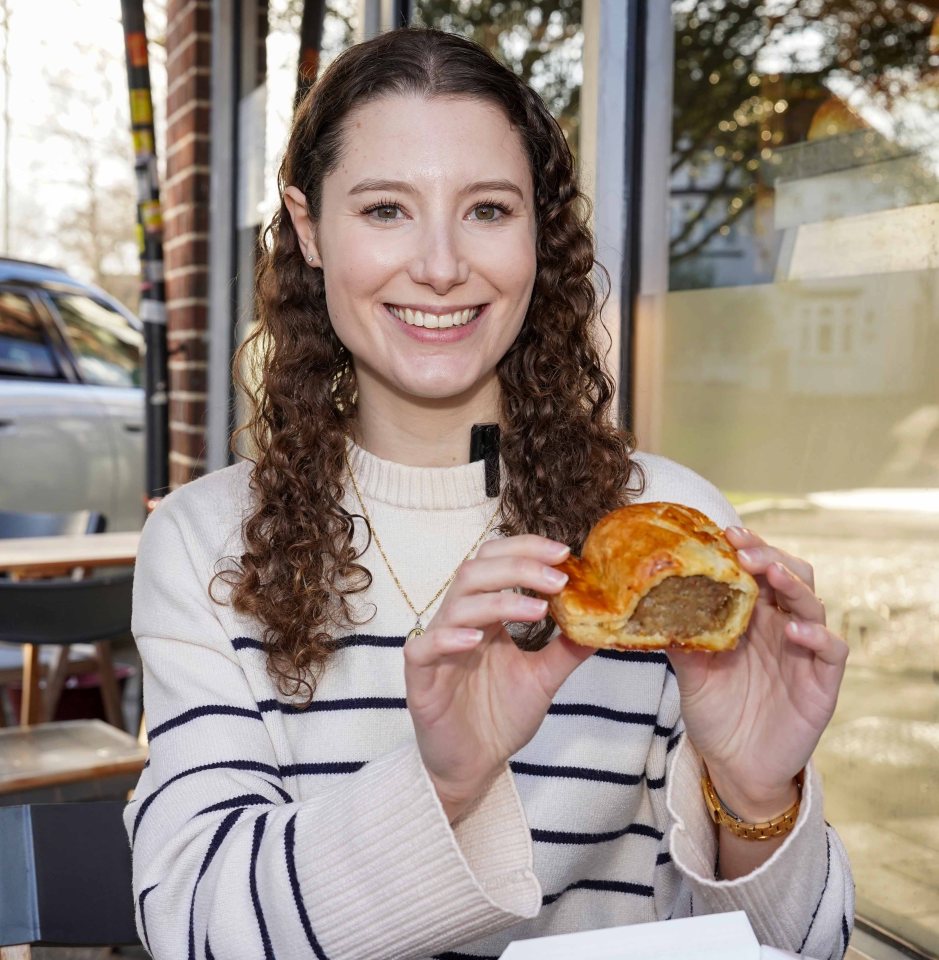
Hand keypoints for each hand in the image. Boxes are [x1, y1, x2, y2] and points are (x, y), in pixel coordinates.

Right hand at [404, 535, 594, 821]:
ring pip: (456, 603)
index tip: (564, 554)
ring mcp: (437, 646)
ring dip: (499, 599)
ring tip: (537, 609)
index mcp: (485, 615)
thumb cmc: (499, 717)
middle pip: (475, 571)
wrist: (473, 766)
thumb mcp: (543, 678)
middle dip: (518, 566)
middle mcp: (459, 622)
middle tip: (558, 577)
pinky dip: (449, 637)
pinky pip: (424, 646)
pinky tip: (477, 640)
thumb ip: (567, 648)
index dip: (526, 549)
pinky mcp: (420, 677)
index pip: (496, 561)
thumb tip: (604, 621)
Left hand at [666, 526, 847, 819]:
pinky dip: (817, 636)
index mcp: (752, 616)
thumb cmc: (715, 710)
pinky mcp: (822, 682)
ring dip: (793, 585)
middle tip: (743, 547)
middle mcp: (781, 626)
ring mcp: (805, 651)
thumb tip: (648, 603)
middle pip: (789, 575)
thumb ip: (679, 636)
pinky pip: (832, 650)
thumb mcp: (689, 670)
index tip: (723, 533)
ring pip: (812, 604)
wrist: (734, 765)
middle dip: (769, 556)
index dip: (746, 548)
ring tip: (770, 574)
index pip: (757, 569)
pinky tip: (795, 631)